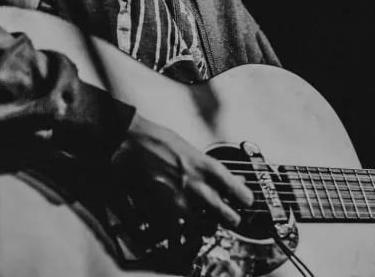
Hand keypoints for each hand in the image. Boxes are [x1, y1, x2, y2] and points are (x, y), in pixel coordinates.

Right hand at [111, 113, 253, 227]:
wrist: (129, 143)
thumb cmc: (158, 141)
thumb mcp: (192, 150)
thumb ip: (210, 169)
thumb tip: (227, 179)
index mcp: (209, 167)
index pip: (242, 194)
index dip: (245, 200)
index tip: (244, 201)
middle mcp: (199, 188)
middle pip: (230, 218)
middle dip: (230, 218)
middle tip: (228, 214)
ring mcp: (182, 204)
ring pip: (208, 229)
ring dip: (208, 224)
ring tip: (204, 217)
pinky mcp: (164, 214)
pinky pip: (184, 231)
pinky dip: (185, 228)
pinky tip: (183, 219)